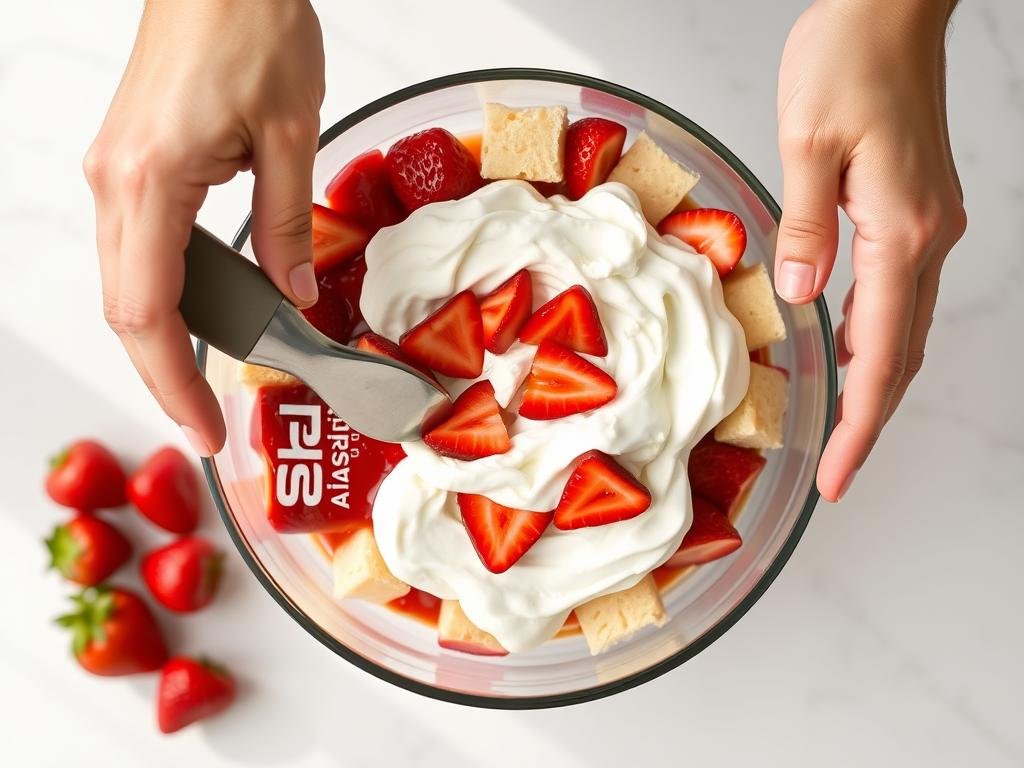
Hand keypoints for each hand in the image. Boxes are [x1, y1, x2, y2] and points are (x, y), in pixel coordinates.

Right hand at [84, 0, 324, 455]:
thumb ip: (288, 226)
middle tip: (207, 423)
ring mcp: (115, 174)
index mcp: (149, 181)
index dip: (171, 382)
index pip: (149, 313)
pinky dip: (169, 295)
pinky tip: (207, 317)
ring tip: (211, 382)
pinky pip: (140, 250)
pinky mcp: (131, 163)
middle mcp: (117, 183)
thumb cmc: (250, 23)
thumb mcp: (291, 135)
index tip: (201, 428)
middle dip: (164, 376)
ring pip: (129, 284)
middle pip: (127, 310)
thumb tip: (295, 293)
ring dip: (165, 340)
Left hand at [775, 0, 965, 501]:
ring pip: (903, 327)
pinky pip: (896, 292)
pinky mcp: (915, 209)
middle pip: (902, 355)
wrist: (889, 8)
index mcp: (899, 232)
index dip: (860, 424)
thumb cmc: (848, 60)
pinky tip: (843, 348)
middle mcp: (926, 237)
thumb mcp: (807, 144)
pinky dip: (872, 335)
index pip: (880, 355)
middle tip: (837, 473)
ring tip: (838, 428)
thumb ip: (806, 228)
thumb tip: (800, 300)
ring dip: (872, 382)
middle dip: (870, 420)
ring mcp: (927, 223)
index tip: (839, 476)